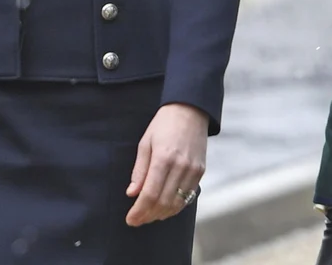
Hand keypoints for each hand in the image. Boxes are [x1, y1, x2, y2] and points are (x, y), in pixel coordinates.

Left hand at [125, 103, 208, 226]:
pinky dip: (175, 207)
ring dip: (161, 214)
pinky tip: (164, 208)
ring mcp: (193, 170)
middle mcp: (181, 167)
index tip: (130, 219)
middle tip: (137, 221)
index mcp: (163, 158)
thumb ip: (139, 170)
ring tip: (148, 216)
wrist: (190, 110)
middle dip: (148, 216)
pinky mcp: (201, 172)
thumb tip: (132, 193)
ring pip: (177, 203)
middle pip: (163, 202)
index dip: (139, 211)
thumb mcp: (145, 143)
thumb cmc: (163, 124)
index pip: (150, 194)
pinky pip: (188, 197)